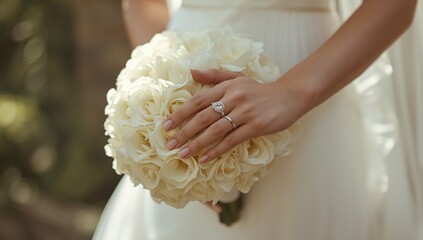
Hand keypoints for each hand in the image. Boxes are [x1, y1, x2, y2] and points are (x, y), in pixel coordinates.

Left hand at [162, 69, 311, 161]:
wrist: (289, 96)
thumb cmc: (259, 89)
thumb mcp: (238, 77)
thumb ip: (214, 75)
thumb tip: (191, 72)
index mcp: (226, 86)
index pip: (198, 101)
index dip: (180, 114)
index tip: (165, 126)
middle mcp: (234, 98)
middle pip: (203, 117)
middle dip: (184, 132)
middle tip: (169, 145)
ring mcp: (245, 112)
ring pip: (215, 131)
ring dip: (197, 144)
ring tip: (183, 154)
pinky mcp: (256, 126)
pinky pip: (232, 140)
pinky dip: (217, 150)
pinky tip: (206, 159)